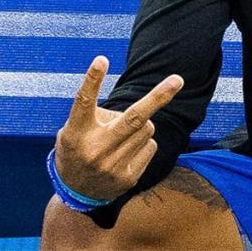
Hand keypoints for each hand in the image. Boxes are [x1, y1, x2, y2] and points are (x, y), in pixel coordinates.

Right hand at [53, 56, 183, 200]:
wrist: (76, 192)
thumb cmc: (79, 148)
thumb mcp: (74, 130)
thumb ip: (98, 115)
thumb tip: (140, 106)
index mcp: (76, 132)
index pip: (83, 102)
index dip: (92, 80)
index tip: (102, 59)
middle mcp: (95, 149)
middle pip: (133, 118)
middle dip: (158, 97)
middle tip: (178, 79)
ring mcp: (113, 166)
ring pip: (146, 128)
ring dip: (141, 124)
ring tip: (121, 137)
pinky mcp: (129, 177)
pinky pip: (151, 145)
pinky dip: (144, 142)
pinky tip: (126, 152)